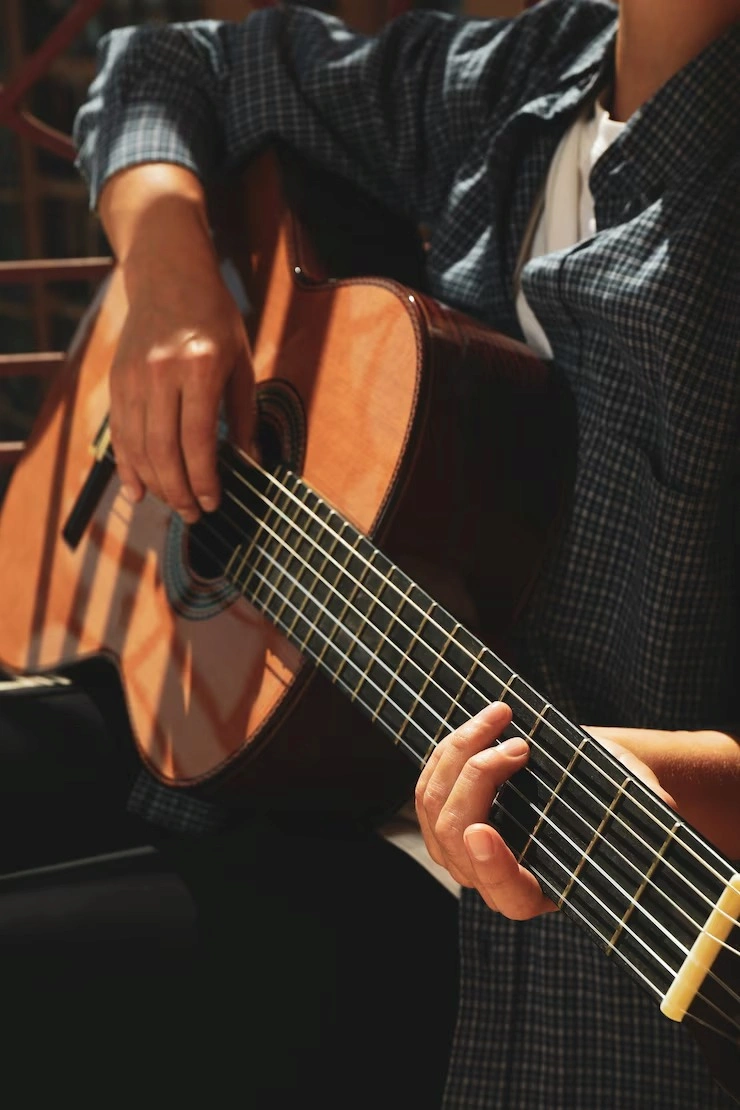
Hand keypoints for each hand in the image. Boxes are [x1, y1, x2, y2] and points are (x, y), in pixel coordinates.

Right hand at [100, 164, 254, 521]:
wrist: (168, 272)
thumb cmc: (214, 317)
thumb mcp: (241, 361)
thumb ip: (243, 414)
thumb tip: (252, 462)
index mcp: (199, 368)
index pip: (197, 440)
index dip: (203, 479)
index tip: (213, 502)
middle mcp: (161, 374)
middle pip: (163, 450)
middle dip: (179, 491)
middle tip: (194, 515)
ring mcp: (133, 377)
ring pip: (137, 446)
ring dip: (155, 484)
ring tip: (174, 506)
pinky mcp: (117, 380)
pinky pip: (120, 433)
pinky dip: (127, 465)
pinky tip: (137, 490)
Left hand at [415, 703, 677, 919]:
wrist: (588, 777)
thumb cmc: (615, 793)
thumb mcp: (635, 800)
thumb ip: (645, 810)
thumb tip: (662, 809)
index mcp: (538, 891)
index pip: (506, 893)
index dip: (491, 868)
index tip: (482, 833)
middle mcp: (490, 876)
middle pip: (458, 837)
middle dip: (479, 780)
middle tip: (520, 744)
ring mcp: (459, 847)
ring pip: (433, 805)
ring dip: (461, 752)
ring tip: (503, 714)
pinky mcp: (442, 813)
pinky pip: (427, 784)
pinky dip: (450, 748)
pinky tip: (482, 723)